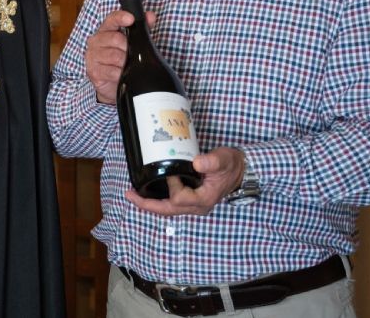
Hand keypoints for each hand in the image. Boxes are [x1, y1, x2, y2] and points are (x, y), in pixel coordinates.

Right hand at [84, 8, 154, 104]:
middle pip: (115, 39)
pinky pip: (112, 71)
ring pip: (114, 56)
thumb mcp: (132, 43)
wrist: (112, 83)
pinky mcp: (93, 71)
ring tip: (127, 66)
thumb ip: (142, 28)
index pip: (111, 19)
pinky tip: (121, 74)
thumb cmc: (122, 59)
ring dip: (125, 63)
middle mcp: (96, 41)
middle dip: (128, 47)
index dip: (121, 18)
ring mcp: (92, 56)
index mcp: (105, 30)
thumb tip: (150, 16)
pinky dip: (120, 74)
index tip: (130, 19)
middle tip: (132, 54)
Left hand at [124, 146, 245, 216]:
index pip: (180, 198)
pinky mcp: (190, 200)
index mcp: (204, 199)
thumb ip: (212, 161)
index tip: (171, 170)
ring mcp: (193, 205)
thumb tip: (197, 163)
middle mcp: (197, 206)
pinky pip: (171, 204)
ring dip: (149, 203)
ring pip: (167, 209)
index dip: (172, 185)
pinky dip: (157, 200)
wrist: (240, 171)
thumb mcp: (224, 160)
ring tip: (132, 194)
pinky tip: (147, 192)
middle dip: (147, 204)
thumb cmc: (231, 165)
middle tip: (129, 194)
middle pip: (168, 210)